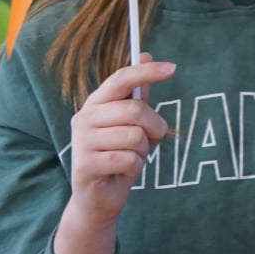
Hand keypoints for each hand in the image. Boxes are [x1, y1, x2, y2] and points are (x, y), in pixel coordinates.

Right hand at [51, 56, 174, 253]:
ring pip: (135, 136)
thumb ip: (138, 94)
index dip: (147, 72)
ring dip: (142, 151)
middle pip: (136, 110)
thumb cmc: (119, 155)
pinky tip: (121, 171)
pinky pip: (128, 159)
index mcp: (95, 103)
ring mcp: (81, 142)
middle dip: (153, 128)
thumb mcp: (133, 123)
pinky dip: (133, 167)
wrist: (98, 199)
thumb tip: (146, 54)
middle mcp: (84, 118)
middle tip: (148, 141)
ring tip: (129, 158)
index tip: (173, 68)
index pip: (121, 79)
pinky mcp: (85, 165)